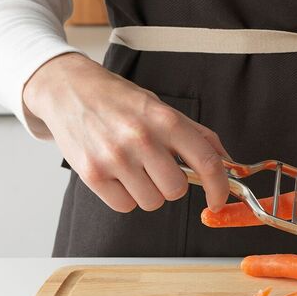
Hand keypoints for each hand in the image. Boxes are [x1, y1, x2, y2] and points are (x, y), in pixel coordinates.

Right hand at [23, 53, 230, 212]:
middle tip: (157, 166)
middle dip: (172, 183)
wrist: (69, 90)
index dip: (219, 187)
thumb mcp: (163, 108)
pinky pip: (125, 206)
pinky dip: (125, 196)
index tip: (218, 199)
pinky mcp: (92, 174)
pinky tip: (116, 173)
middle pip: (177, 190)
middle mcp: (142, 138)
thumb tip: (227, 162)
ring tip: (134, 167)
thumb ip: (197, 136)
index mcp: (166, 120)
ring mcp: (115, 157)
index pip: (207, 162)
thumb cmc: (120, 101)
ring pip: (152, 202)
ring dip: (148, 191)